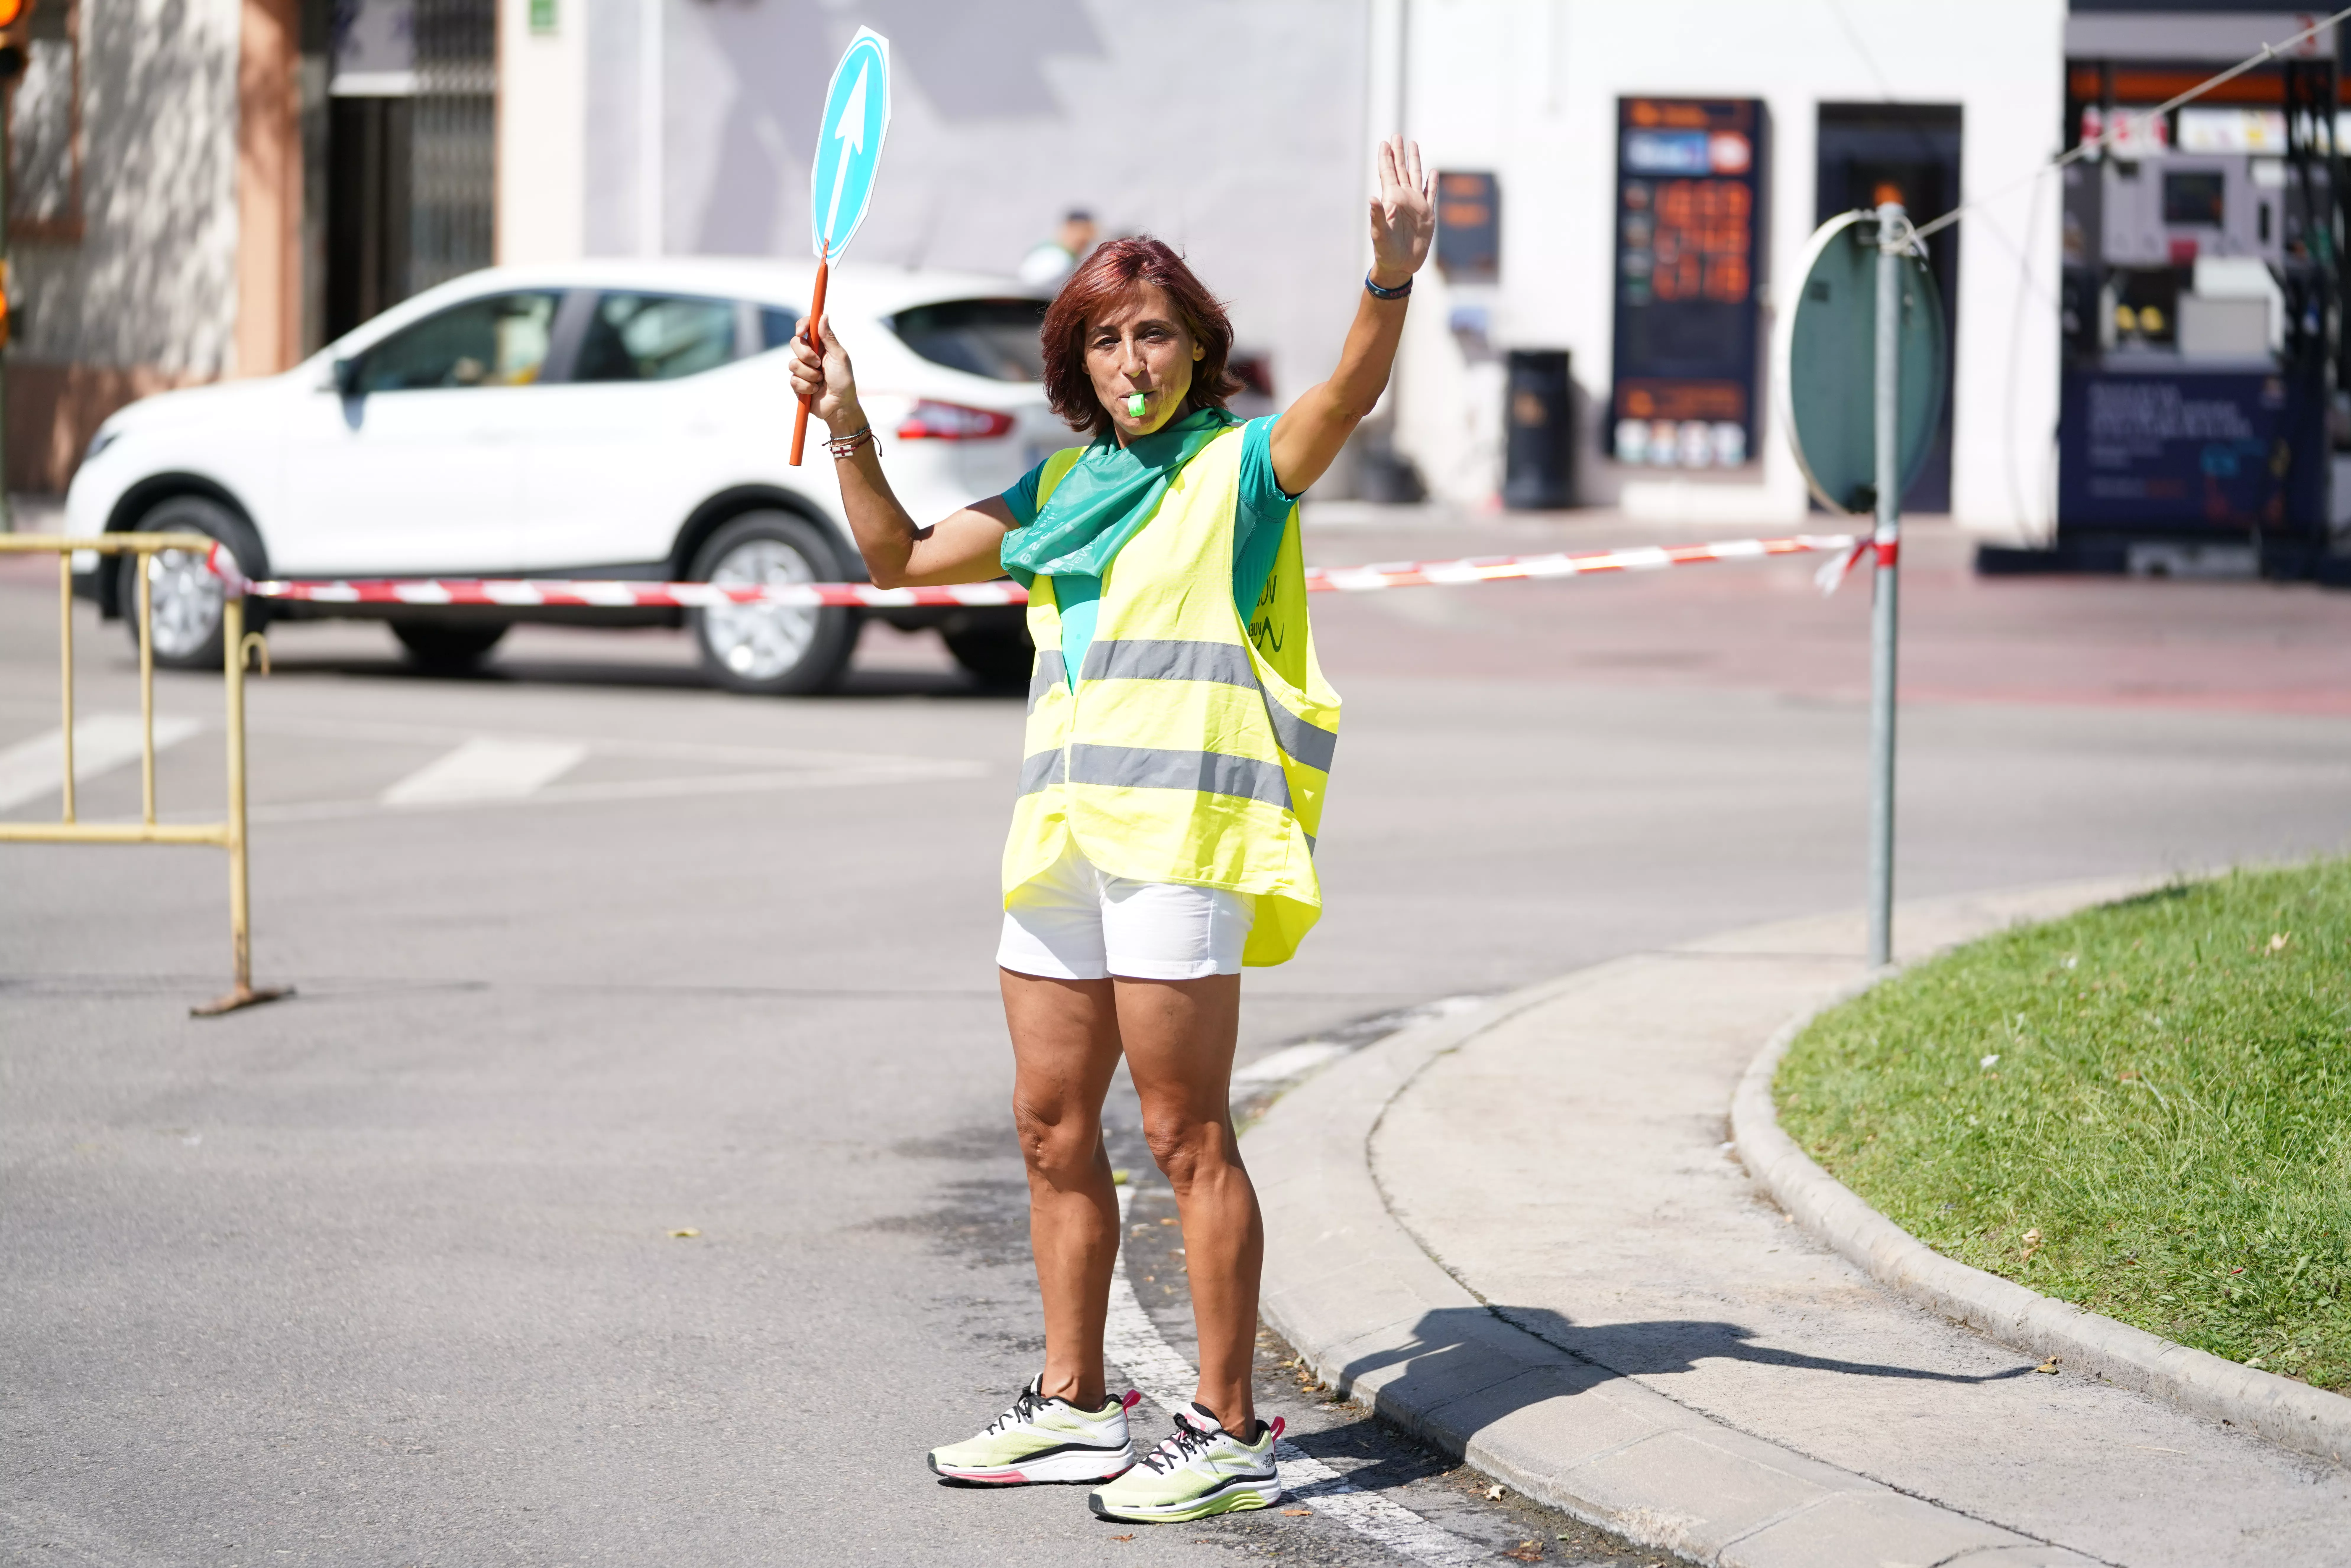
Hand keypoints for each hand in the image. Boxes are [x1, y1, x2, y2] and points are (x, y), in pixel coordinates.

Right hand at [788, 316, 863, 433]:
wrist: (840, 406)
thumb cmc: (844, 381)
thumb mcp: (839, 357)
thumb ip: (829, 338)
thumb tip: (823, 316)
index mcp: (821, 345)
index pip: (806, 328)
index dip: (801, 326)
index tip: (802, 331)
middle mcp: (810, 355)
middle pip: (795, 343)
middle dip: (806, 354)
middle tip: (819, 364)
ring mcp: (802, 369)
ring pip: (793, 363)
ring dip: (810, 374)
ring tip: (820, 381)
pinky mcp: (798, 384)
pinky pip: (794, 380)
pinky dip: (807, 387)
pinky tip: (816, 391)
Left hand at [1368, 135, 1433, 288]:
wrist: (1401, 266)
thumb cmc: (1386, 251)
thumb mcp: (1380, 233)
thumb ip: (1377, 216)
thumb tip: (1372, 198)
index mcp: (1392, 199)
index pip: (1387, 172)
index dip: (1386, 157)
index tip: (1384, 142)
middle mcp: (1403, 198)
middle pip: (1400, 169)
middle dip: (1399, 152)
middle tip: (1396, 135)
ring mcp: (1416, 205)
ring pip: (1415, 176)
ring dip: (1414, 161)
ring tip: (1413, 144)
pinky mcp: (1427, 214)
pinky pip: (1430, 194)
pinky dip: (1431, 183)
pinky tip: (1432, 172)